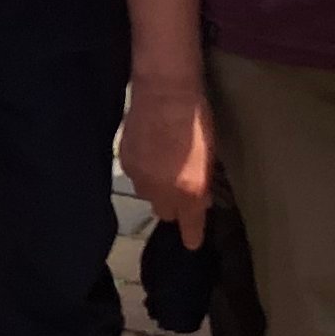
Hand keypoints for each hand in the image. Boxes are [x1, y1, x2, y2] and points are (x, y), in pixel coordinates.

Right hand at [120, 75, 214, 235]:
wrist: (164, 93)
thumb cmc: (197, 119)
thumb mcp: (210, 154)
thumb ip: (203, 183)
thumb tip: (201, 200)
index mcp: (188, 191)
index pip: (190, 227)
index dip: (191, 236)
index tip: (191, 242)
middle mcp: (161, 191)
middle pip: (166, 213)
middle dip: (174, 204)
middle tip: (181, 185)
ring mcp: (140, 178)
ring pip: (148, 194)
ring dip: (156, 186)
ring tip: (163, 162)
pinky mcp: (125, 162)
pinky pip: (135, 176)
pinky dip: (143, 169)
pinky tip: (150, 150)